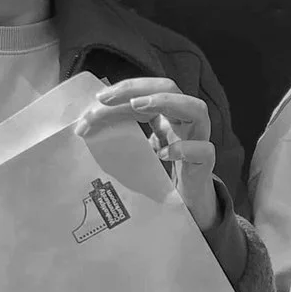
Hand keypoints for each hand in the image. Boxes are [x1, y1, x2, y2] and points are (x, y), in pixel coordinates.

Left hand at [79, 78, 220, 229]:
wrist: (184, 203)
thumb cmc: (160, 173)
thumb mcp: (138, 148)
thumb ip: (123, 132)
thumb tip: (85, 123)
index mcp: (168, 114)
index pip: (149, 90)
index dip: (124, 89)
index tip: (98, 98)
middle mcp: (185, 121)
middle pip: (170, 88)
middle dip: (137, 88)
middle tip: (107, 98)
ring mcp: (199, 139)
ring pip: (197, 110)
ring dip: (167, 102)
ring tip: (137, 106)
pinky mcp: (205, 163)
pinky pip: (204, 150)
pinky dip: (184, 149)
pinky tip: (162, 154)